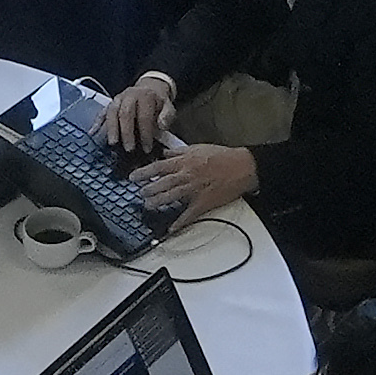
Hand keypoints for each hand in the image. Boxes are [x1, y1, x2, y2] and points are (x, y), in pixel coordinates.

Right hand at [96, 74, 178, 156]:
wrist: (150, 88)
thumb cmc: (158, 102)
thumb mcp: (168, 107)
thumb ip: (167, 116)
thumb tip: (161, 125)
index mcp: (146, 96)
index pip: (144, 116)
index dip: (145, 133)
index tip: (147, 147)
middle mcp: (130, 95)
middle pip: (125, 114)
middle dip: (126, 132)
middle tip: (128, 148)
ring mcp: (118, 98)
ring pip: (112, 112)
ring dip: (111, 128)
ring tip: (112, 143)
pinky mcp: (111, 103)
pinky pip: (102, 111)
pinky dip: (97, 122)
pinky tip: (93, 132)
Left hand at [139, 143, 256, 219]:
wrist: (242, 167)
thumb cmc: (222, 156)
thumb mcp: (197, 147)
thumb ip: (179, 151)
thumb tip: (165, 152)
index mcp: (184, 162)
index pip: (158, 168)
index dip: (143, 173)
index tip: (133, 177)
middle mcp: (186, 176)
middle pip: (161, 184)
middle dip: (148, 190)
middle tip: (139, 194)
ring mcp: (194, 190)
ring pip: (171, 198)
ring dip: (158, 202)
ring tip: (148, 206)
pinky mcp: (203, 202)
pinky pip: (188, 214)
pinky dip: (179, 222)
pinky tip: (171, 227)